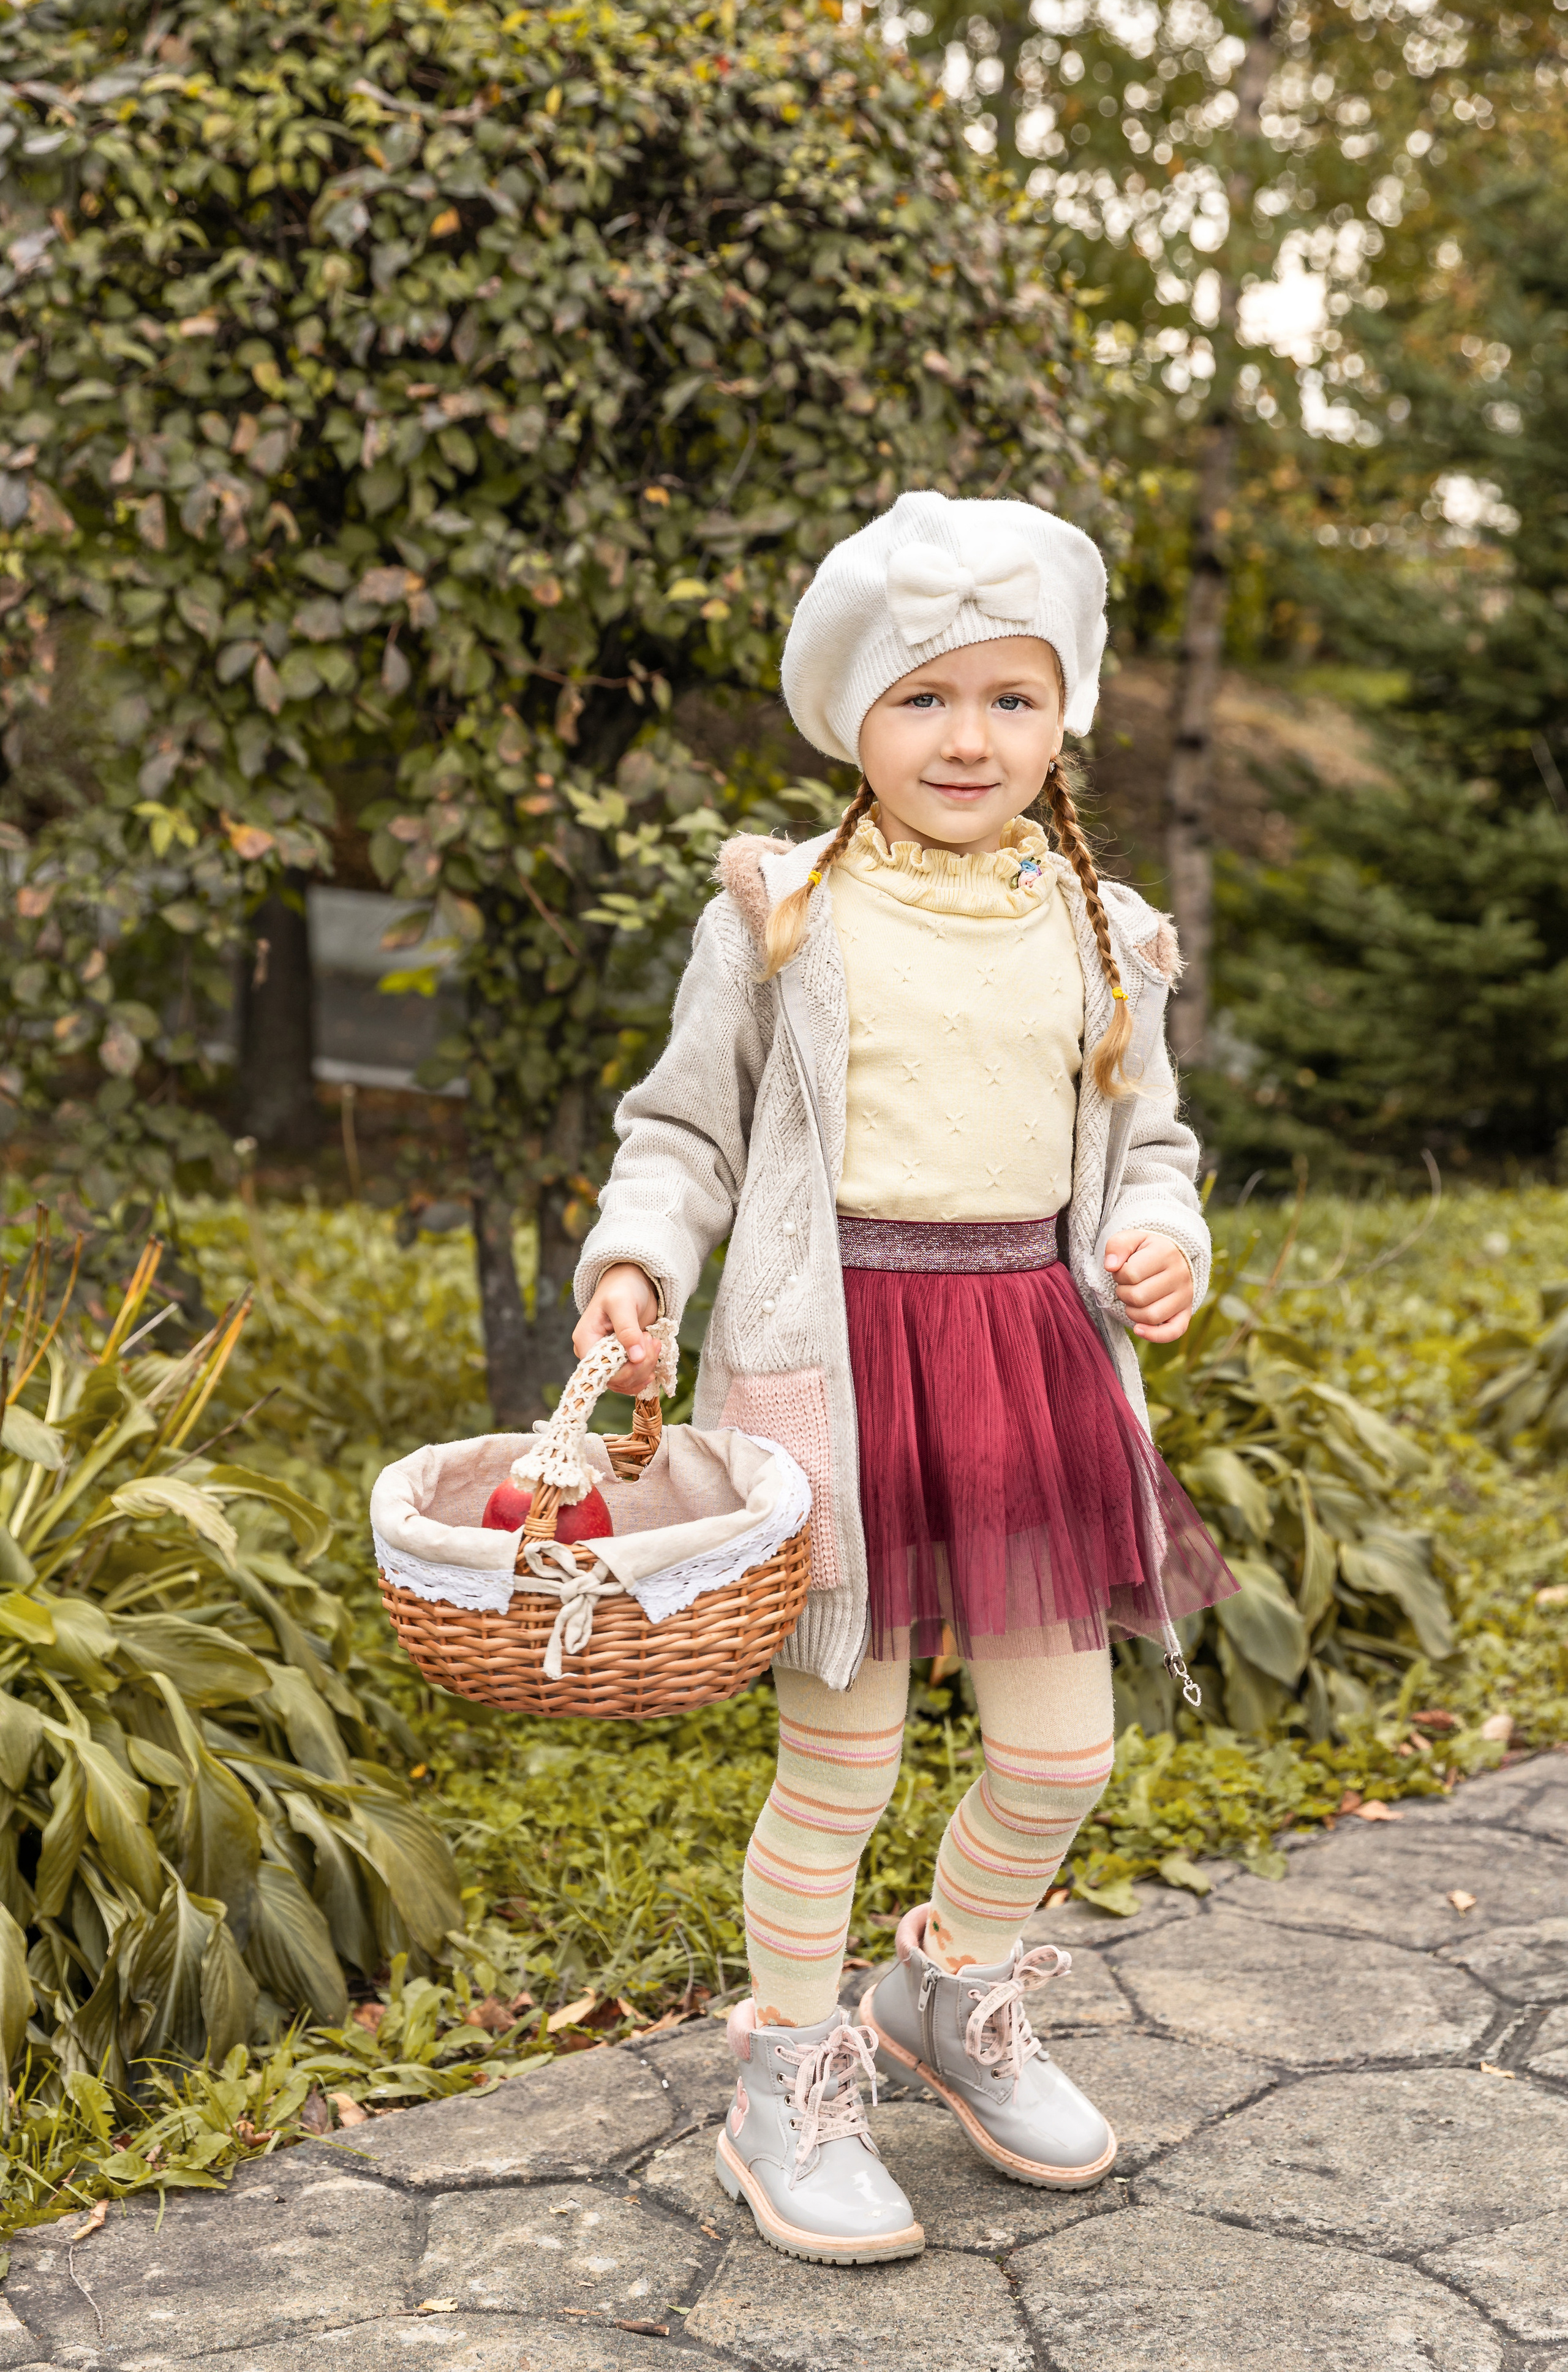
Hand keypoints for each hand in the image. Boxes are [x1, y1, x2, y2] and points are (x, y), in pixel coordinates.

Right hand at [572, 1261, 661, 1394]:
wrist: (632, 1283)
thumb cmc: (622, 1288)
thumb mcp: (622, 1303)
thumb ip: (627, 1329)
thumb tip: (636, 1358)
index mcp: (585, 1340)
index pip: (602, 1371)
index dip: (626, 1369)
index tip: (643, 1350)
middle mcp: (593, 1354)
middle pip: (616, 1379)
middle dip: (640, 1366)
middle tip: (652, 1342)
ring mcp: (608, 1359)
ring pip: (626, 1382)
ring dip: (645, 1368)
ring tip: (654, 1344)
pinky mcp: (622, 1361)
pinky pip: (632, 1379)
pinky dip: (646, 1371)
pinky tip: (654, 1356)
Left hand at [1104, 1230, 1193, 1341]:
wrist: (1171, 1257)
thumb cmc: (1145, 1250)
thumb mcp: (1131, 1239)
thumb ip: (1117, 1246)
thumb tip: (1111, 1266)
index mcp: (1166, 1253)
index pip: (1130, 1274)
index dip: (1118, 1275)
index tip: (1122, 1270)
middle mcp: (1180, 1275)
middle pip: (1138, 1297)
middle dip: (1123, 1293)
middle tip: (1126, 1286)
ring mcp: (1185, 1296)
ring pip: (1150, 1316)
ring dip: (1132, 1312)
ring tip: (1132, 1300)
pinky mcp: (1186, 1313)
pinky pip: (1173, 1332)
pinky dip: (1154, 1335)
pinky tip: (1138, 1330)